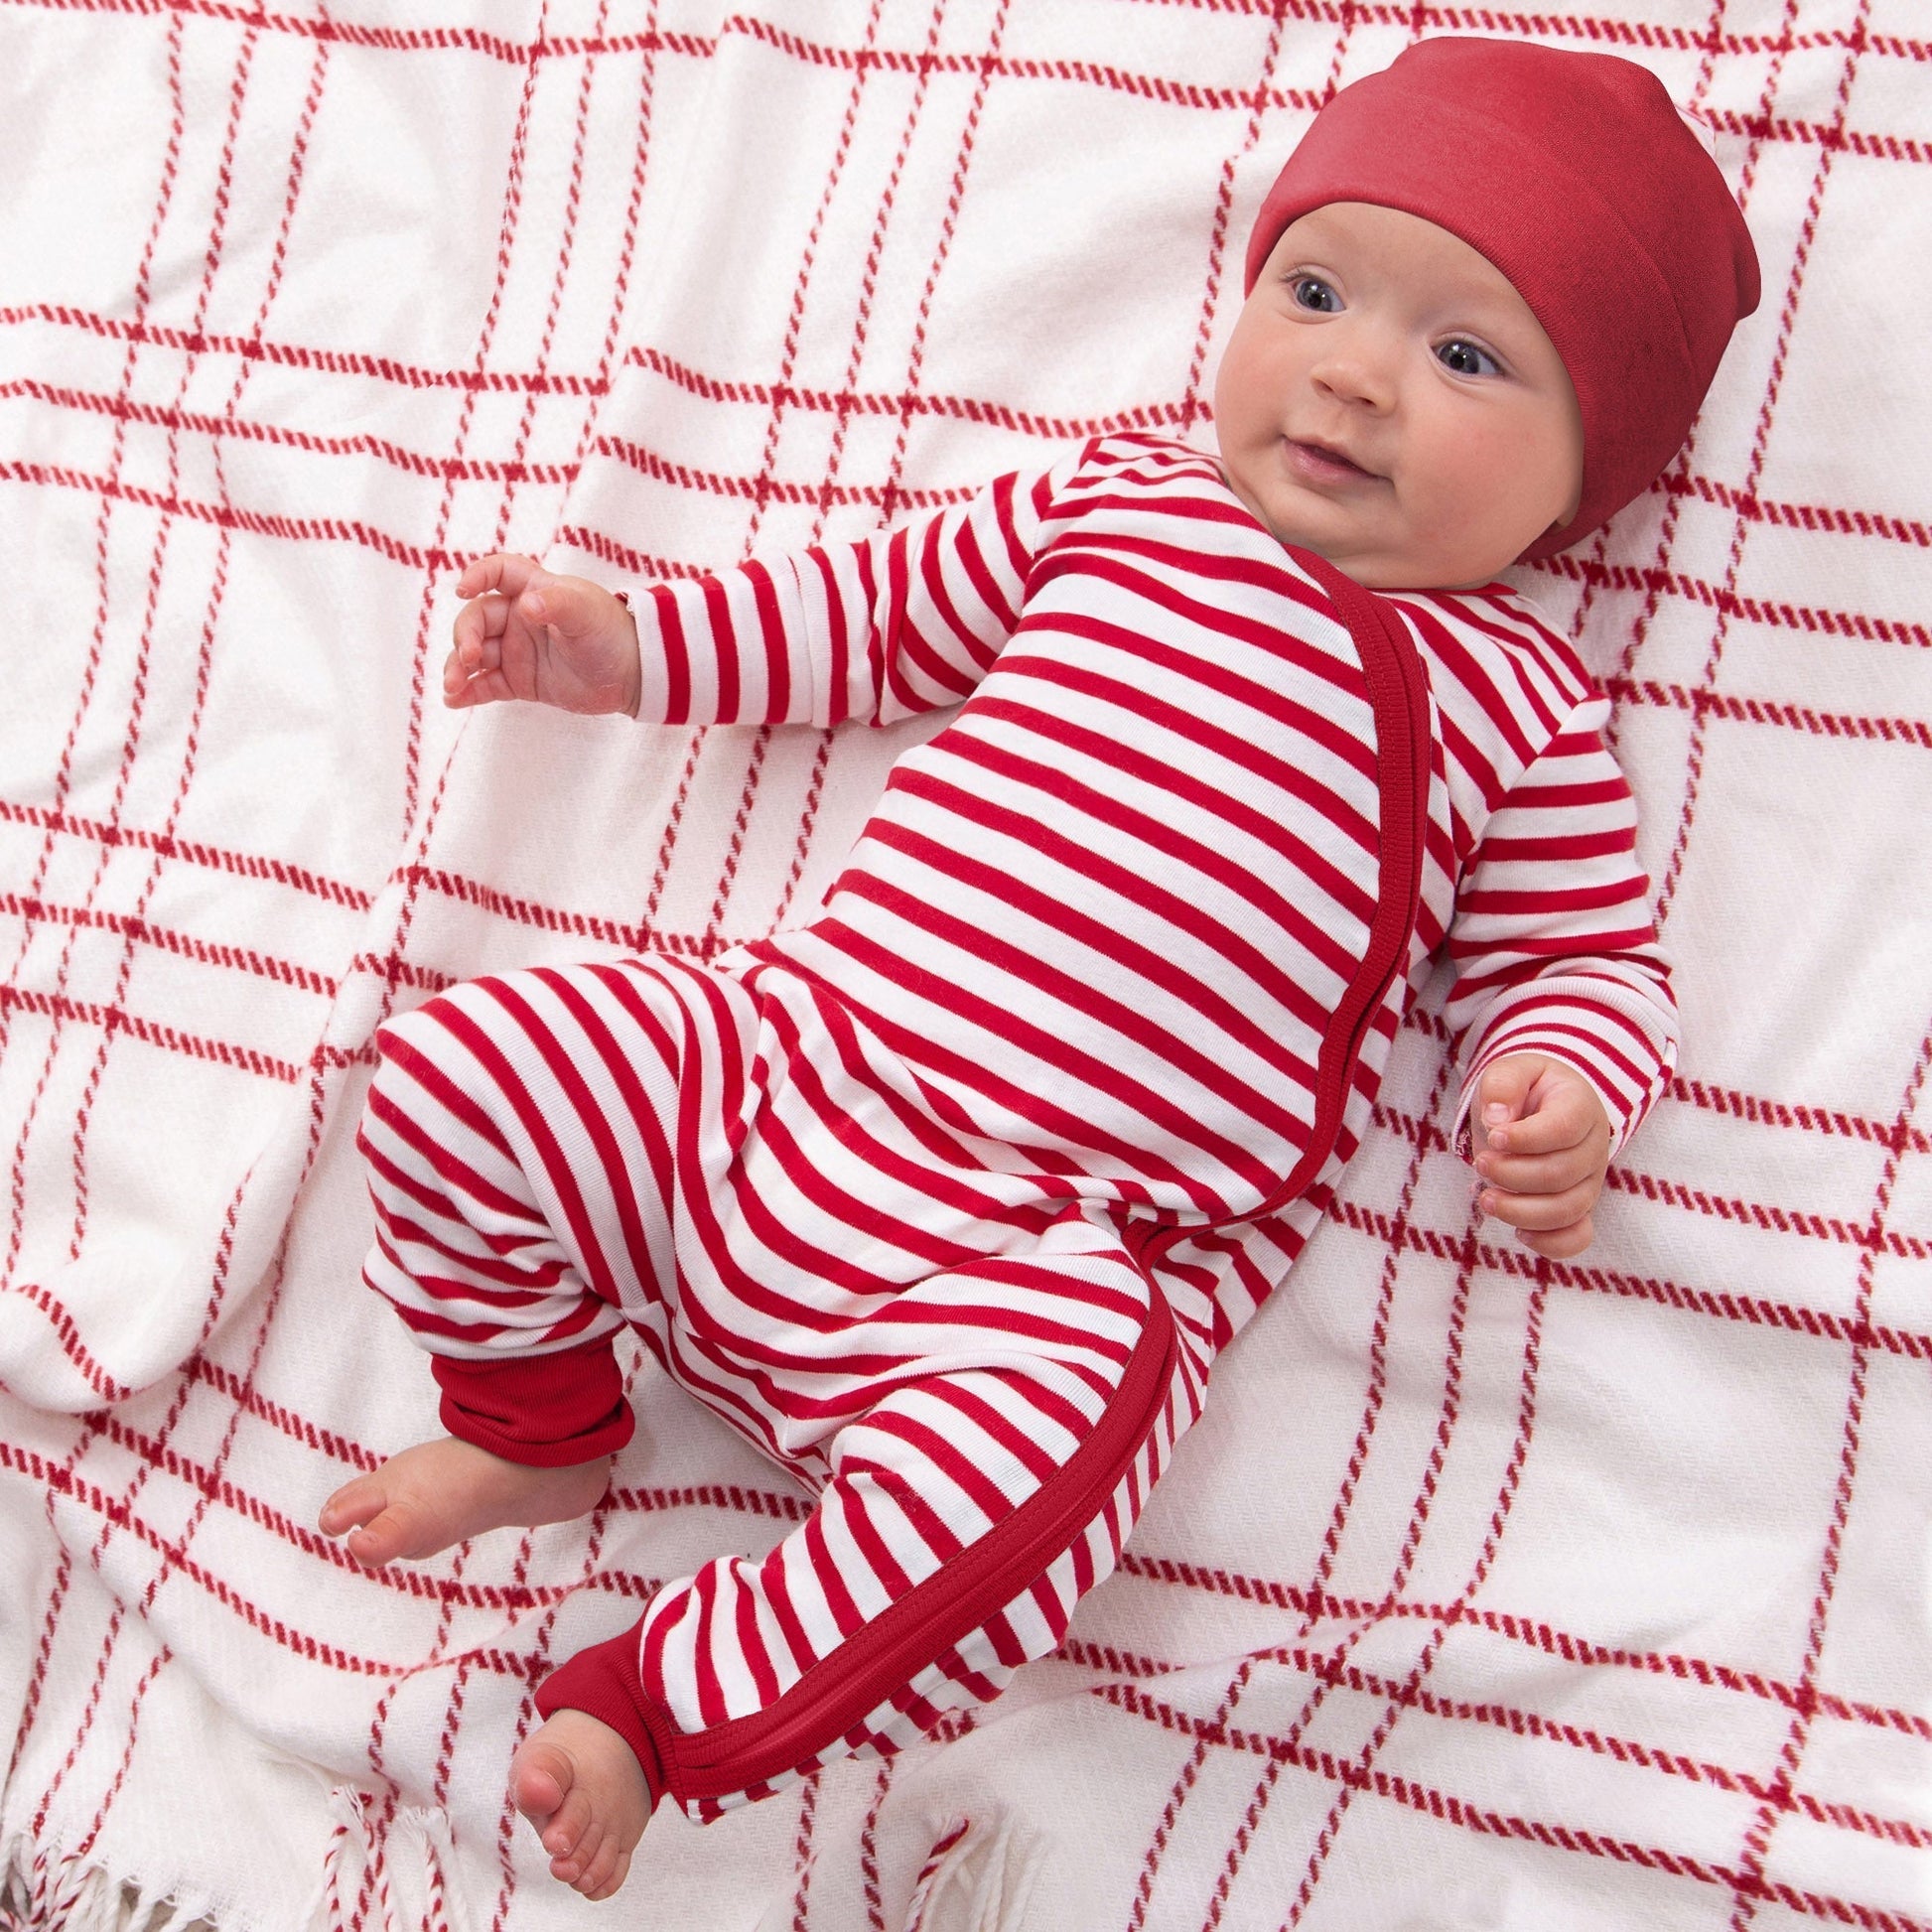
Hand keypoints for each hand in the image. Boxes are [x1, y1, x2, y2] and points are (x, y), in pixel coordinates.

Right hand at [445, 553, 640, 716]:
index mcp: (534, 590)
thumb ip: (556, 604)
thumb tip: (525, 605)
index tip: (461, 590)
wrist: (633, 674)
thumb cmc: (611, 632)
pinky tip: (453, 701)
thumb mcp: (587, 614)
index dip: (476, 575)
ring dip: (457, 668)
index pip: (497, 572)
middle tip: (468, 658)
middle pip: (476, 619)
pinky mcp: (519, 681)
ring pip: (474, 654)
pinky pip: (486, 685)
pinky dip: (468, 692)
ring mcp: (516, 650)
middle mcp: (518, 617)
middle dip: (463, 636)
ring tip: (452, 686)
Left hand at [1469, 1053, 1611, 1258]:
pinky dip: (1549, 1243)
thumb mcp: (1510, 1071)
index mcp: (1580, 1106)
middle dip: (1512, 1174)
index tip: (1493, 1136)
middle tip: (1480, 1163)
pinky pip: (1577, 1237)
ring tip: (1486, 1198)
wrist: (1541, 1106)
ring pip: (1566, 1210)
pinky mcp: (1580, 1208)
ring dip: (1520, 1211)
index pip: (1563, 1129)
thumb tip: (1495, 1120)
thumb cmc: (1523, 1089)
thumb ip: (1502, 1085)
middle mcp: (1593, 1147)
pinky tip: (1518, 1232)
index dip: (1526, 1139)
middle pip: (1561, 1174)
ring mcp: (1590, 1182)